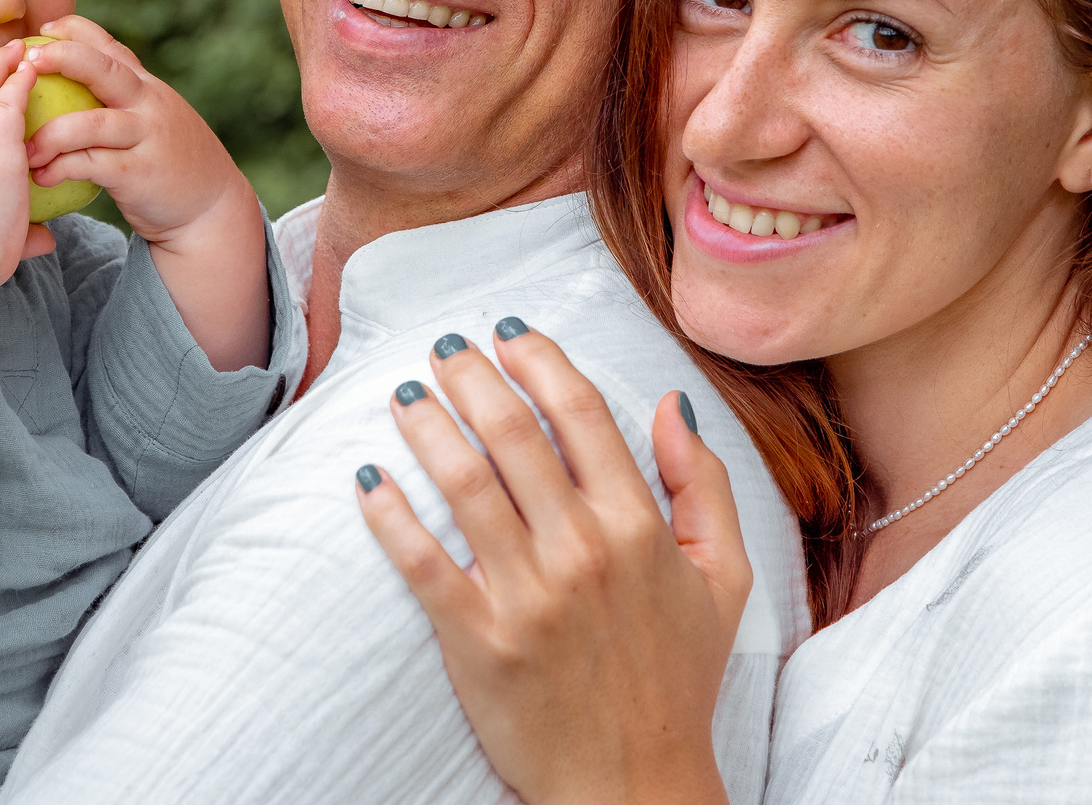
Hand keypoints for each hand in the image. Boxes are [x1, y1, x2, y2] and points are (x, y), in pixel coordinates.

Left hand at [21, 17, 257, 246]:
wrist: (212, 208)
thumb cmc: (169, 161)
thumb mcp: (155, 119)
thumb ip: (124, 100)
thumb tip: (73, 82)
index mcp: (147, 87)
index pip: (111, 46)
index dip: (76, 31)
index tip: (44, 29)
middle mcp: (149, 104)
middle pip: (104, 70)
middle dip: (64, 58)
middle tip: (27, 62)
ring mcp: (147, 137)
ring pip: (91, 123)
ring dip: (51, 133)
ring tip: (25, 148)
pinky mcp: (140, 173)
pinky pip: (93, 165)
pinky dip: (62, 168)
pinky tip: (43, 176)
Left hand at [355, 326, 747, 804]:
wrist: (635, 785)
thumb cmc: (676, 677)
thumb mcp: (723, 577)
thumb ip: (703, 483)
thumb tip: (671, 403)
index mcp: (638, 527)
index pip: (580, 414)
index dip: (540, 359)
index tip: (508, 332)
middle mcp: (583, 552)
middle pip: (512, 434)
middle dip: (471, 376)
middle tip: (443, 347)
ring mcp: (528, 597)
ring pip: (464, 484)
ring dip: (427, 426)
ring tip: (403, 395)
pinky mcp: (479, 642)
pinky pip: (423, 564)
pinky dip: (391, 516)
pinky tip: (368, 479)